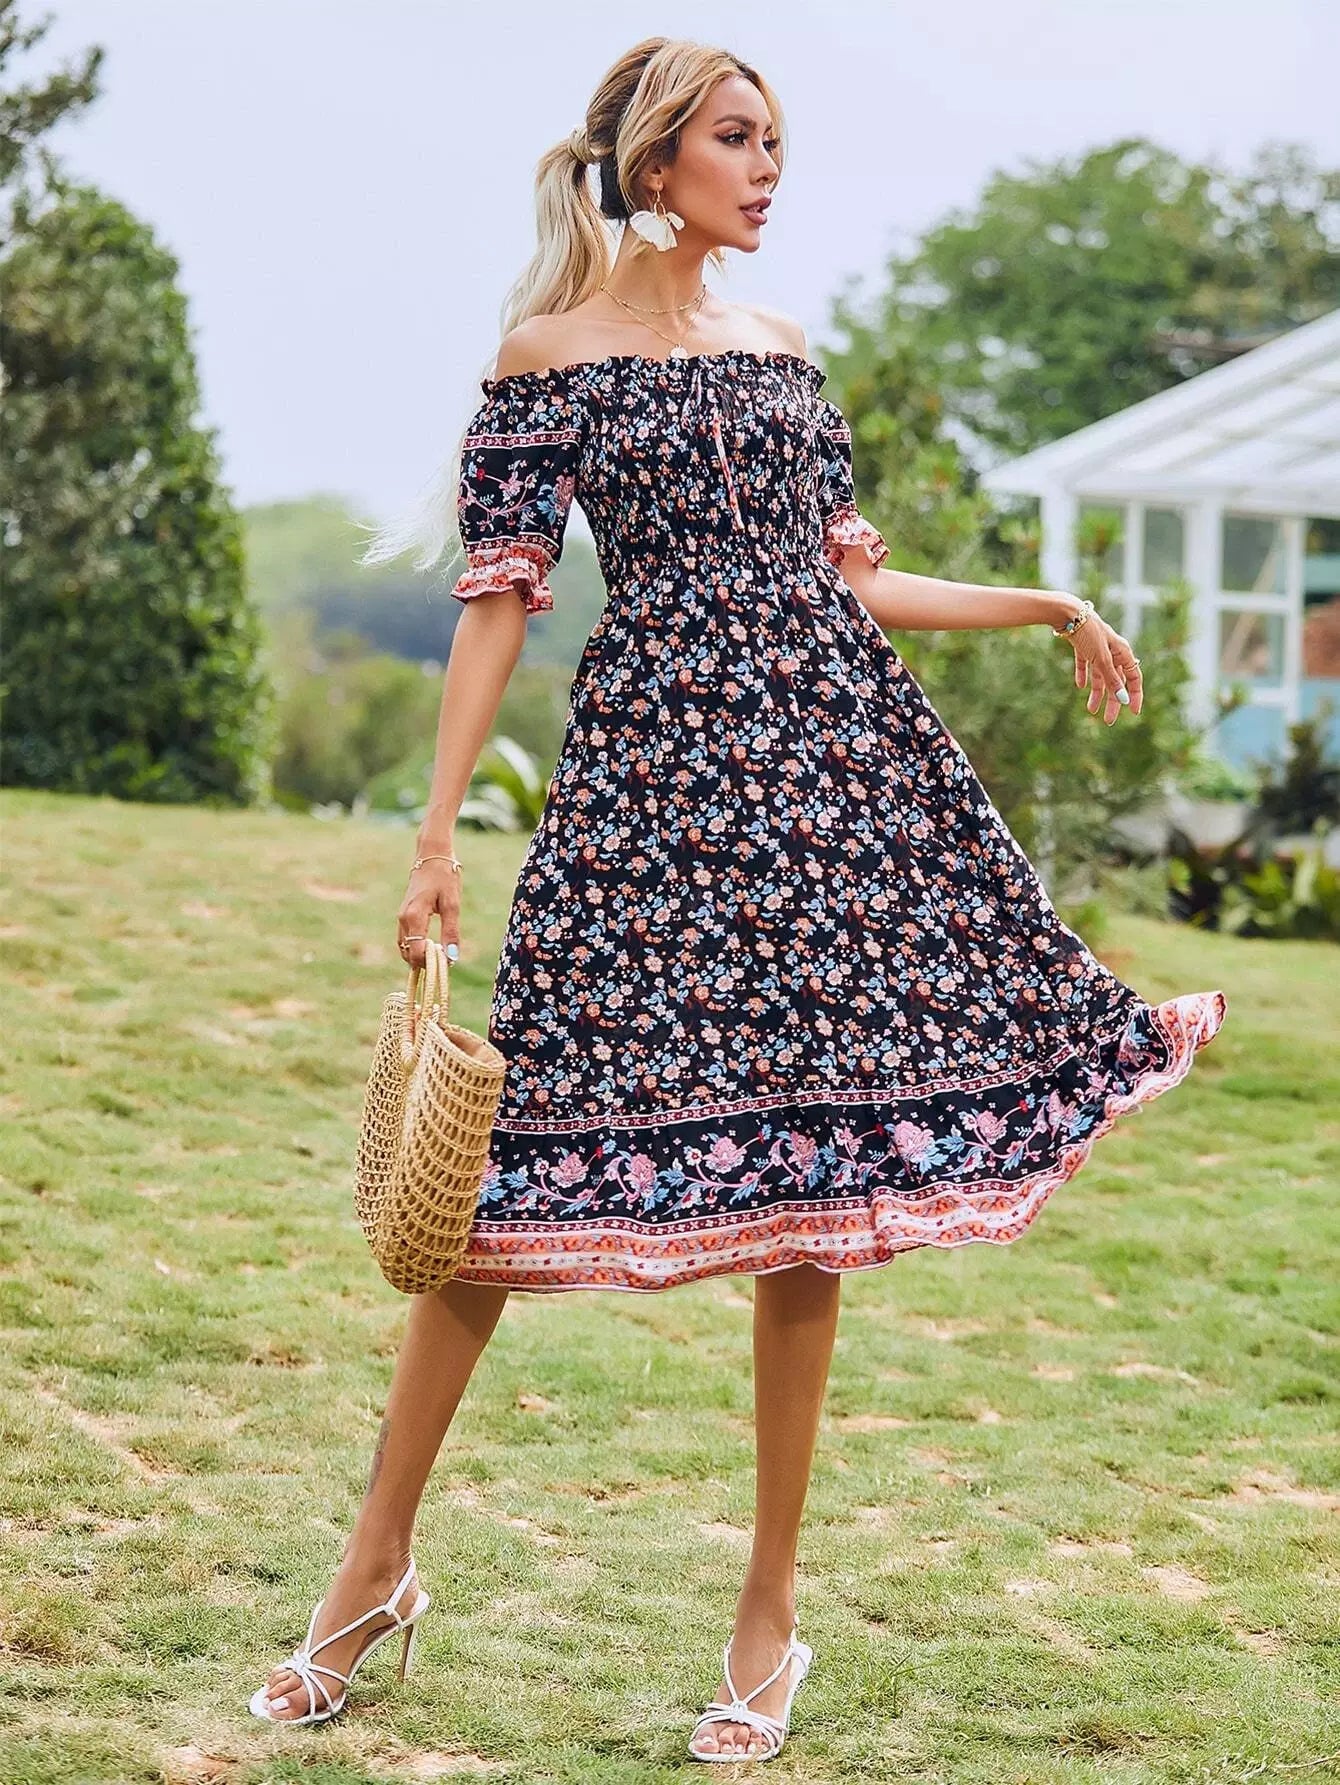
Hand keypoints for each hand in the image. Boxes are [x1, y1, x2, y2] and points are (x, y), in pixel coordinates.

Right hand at [397, 857, 461, 970]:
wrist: (432, 856)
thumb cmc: (444, 878)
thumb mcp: (452, 905)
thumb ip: (451, 932)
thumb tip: (452, 957)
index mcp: (414, 917)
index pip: (415, 951)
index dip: (429, 962)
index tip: (446, 962)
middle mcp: (403, 919)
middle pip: (407, 953)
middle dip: (423, 962)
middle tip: (444, 961)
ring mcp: (401, 917)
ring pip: (404, 947)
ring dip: (418, 956)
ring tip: (438, 955)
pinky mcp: (403, 916)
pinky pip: (405, 939)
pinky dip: (415, 947)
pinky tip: (430, 947)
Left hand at [1067, 607, 1142, 723]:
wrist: (1068, 614)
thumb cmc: (1089, 633)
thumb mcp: (1102, 658)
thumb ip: (1111, 678)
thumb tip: (1122, 699)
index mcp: (1123, 652)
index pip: (1134, 678)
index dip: (1135, 695)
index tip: (1133, 712)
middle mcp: (1113, 651)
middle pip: (1116, 681)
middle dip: (1112, 701)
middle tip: (1108, 721)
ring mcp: (1097, 649)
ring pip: (1100, 676)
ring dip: (1097, 693)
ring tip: (1091, 710)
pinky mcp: (1083, 646)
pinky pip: (1086, 665)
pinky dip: (1084, 675)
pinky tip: (1079, 685)